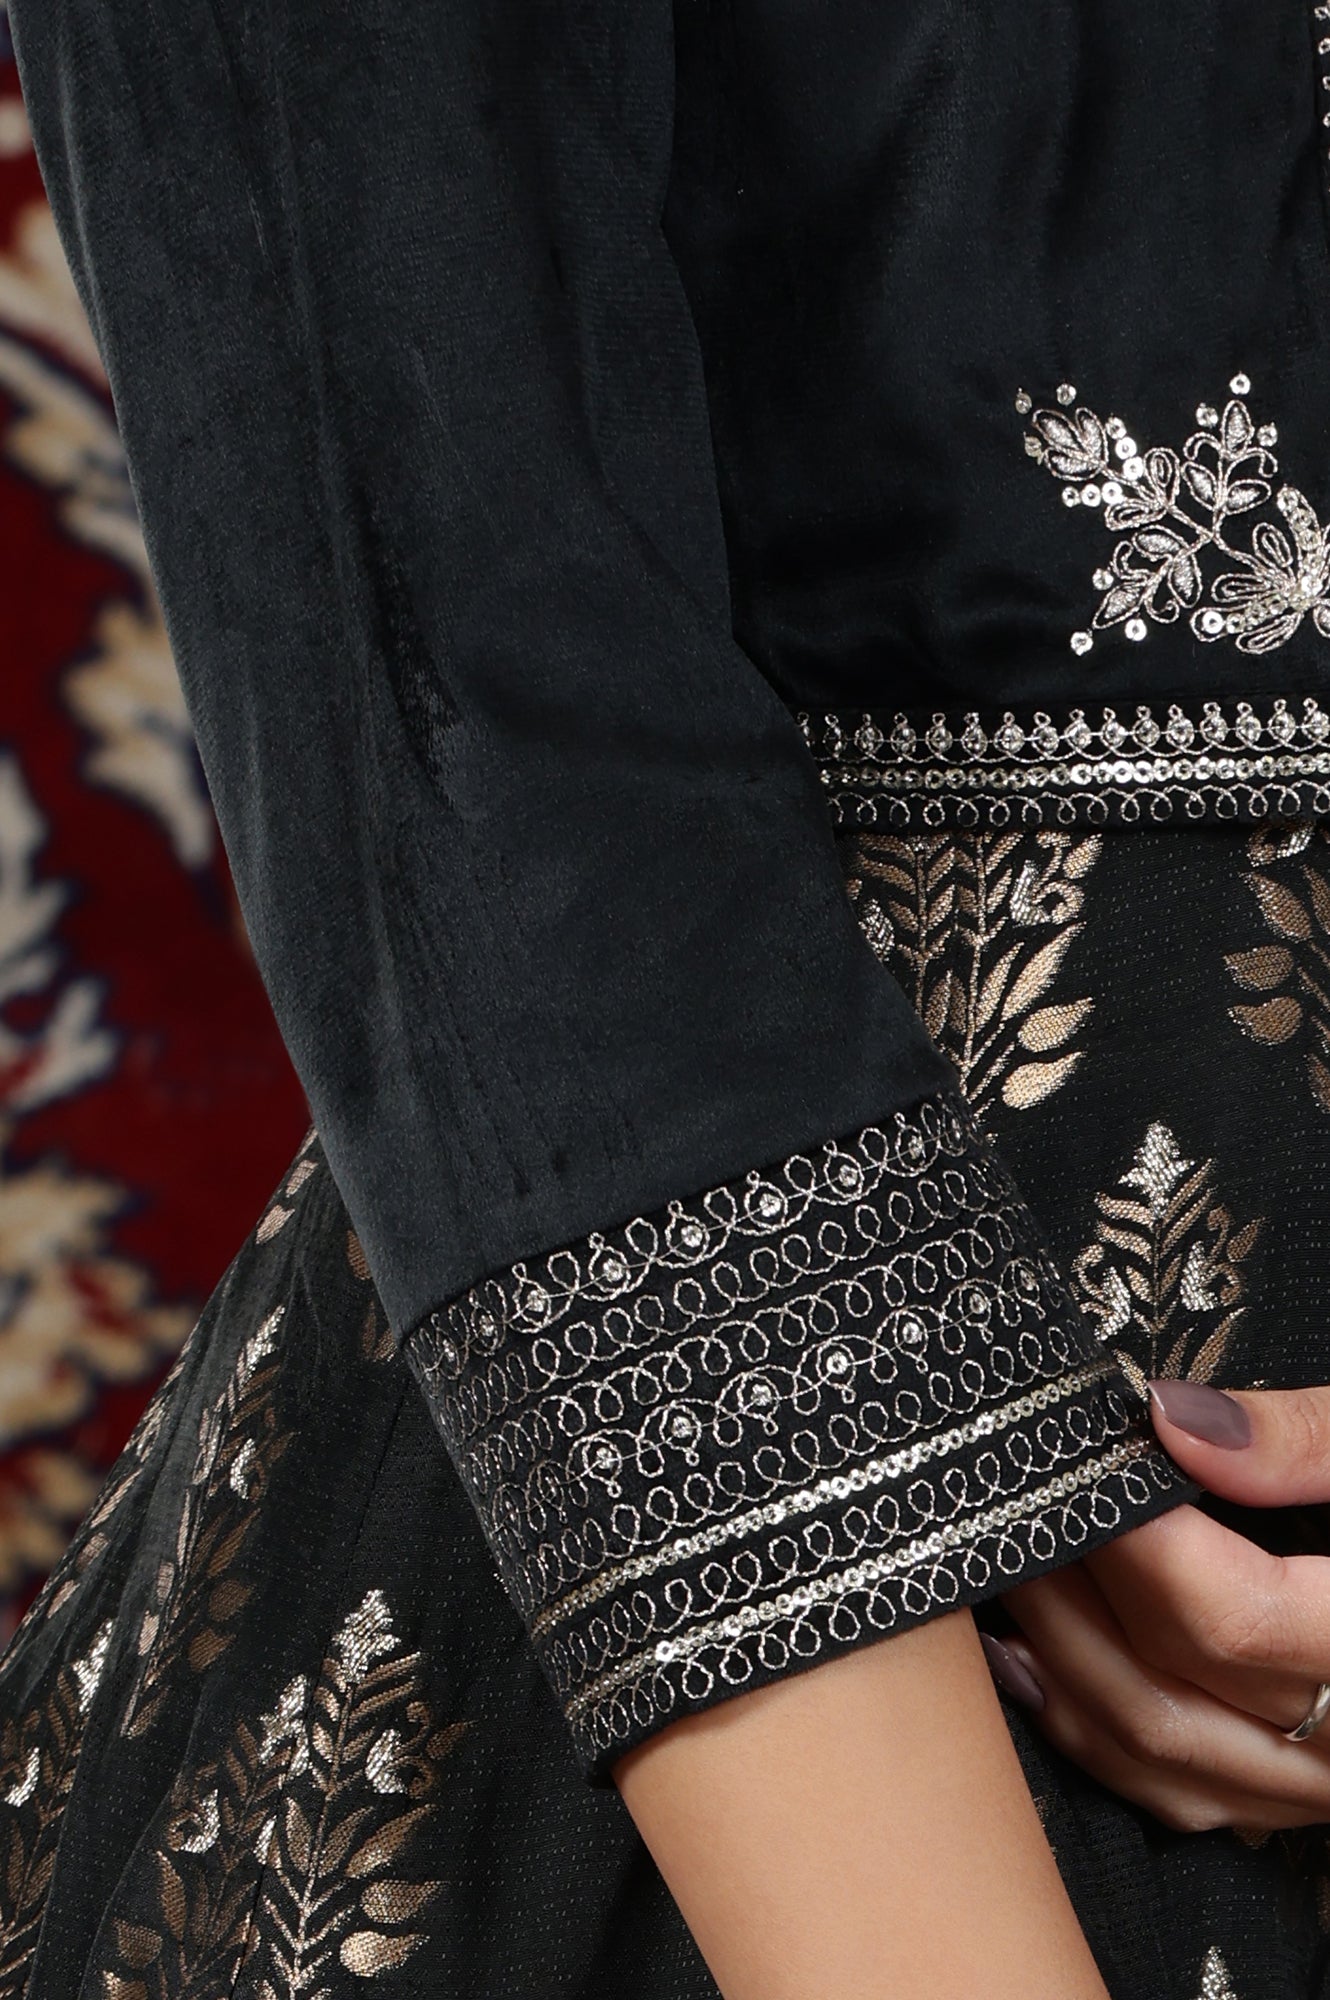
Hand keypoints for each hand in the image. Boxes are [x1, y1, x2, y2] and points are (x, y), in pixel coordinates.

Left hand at [983, 1378, 1329, 1831]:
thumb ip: (1304, 1438)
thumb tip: (1166, 1421)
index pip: (1226, 1616)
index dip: (1130, 1536)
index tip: (1071, 1454)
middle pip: (1173, 1688)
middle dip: (1070, 1585)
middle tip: (1012, 1494)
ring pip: (1166, 1760)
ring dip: (1061, 1662)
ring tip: (1003, 1565)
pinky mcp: (1314, 1786)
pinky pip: (1188, 1793)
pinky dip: (1100, 1732)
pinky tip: (1036, 1664)